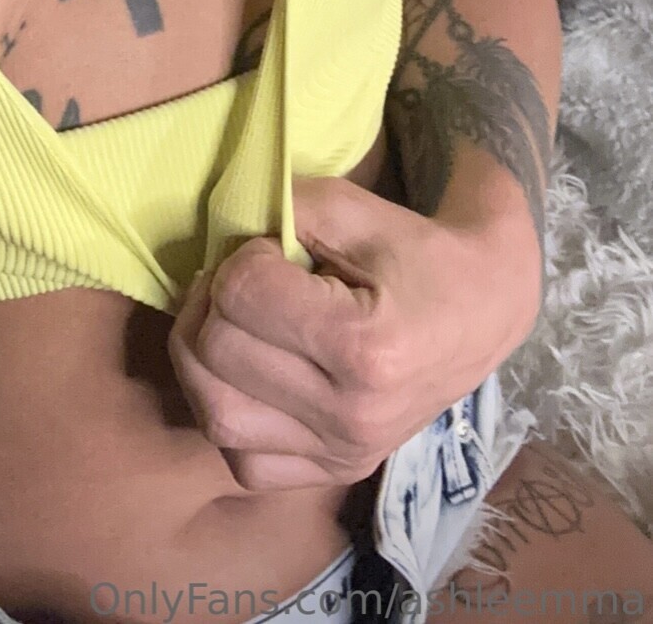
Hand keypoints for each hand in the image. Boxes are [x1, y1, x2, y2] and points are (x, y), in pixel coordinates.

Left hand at [169, 177, 540, 491]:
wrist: (482, 313)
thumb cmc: (416, 254)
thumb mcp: (356, 209)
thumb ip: (285, 208)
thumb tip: (220, 227)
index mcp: (366, 347)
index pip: (241, 293)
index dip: (242, 256)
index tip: (273, 250)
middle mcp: (352, 415)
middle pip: (216, 352)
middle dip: (213, 300)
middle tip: (243, 281)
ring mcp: (343, 454)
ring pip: (215, 416)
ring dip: (199, 359)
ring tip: (226, 324)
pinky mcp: (335, 474)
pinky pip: (242, 463)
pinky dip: (228, 416)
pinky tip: (247, 377)